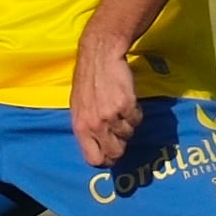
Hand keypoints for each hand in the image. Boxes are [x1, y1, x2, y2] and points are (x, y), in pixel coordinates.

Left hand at [70, 34, 140, 167]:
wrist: (99, 55)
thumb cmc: (88, 80)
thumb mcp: (78, 106)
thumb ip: (86, 127)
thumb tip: (97, 147)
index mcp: (80, 127)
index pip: (93, 159)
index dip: (105, 160)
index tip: (111, 155)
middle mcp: (94, 125)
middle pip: (115, 153)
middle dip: (120, 145)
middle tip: (120, 132)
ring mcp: (110, 116)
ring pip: (128, 134)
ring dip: (128, 124)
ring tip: (120, 108)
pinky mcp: (126, 105)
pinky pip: (136, 119)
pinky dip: (136, 112)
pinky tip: (127, 99)